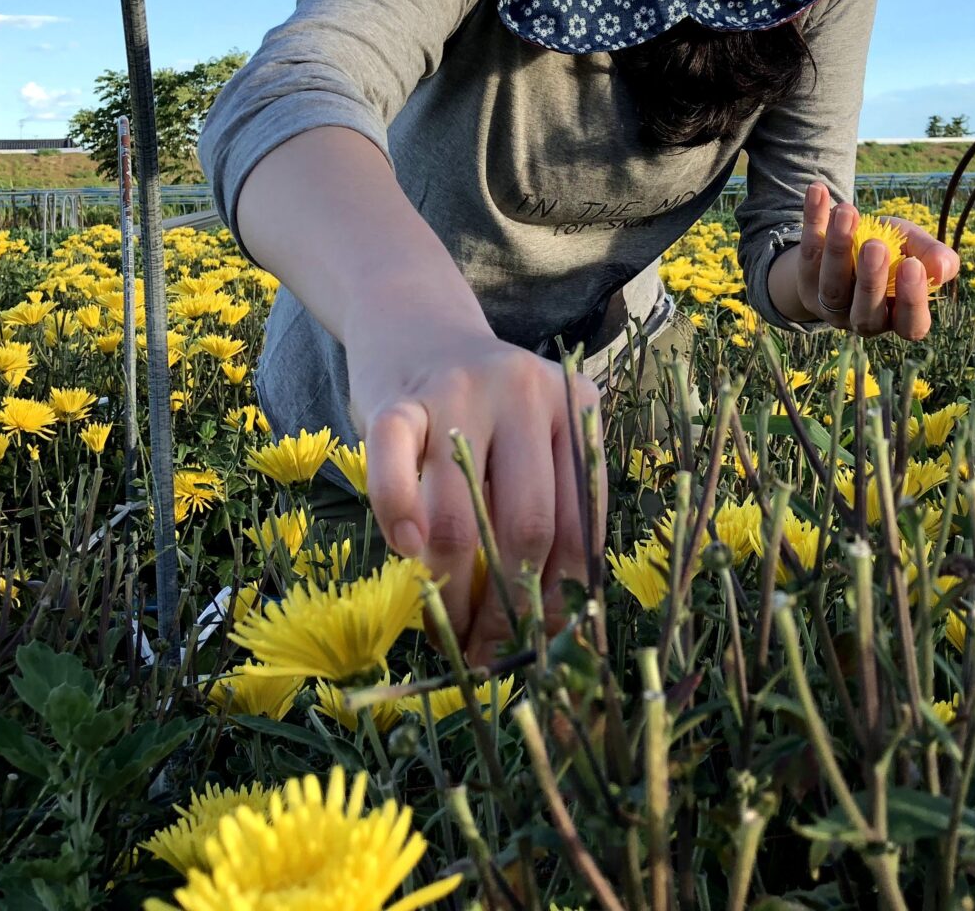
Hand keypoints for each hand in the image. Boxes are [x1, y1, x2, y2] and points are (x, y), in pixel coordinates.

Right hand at [347, 327, 605, 664]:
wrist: (416, 324)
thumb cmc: (485, 410)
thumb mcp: (537, 440)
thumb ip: (552, 507)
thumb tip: (553, 626)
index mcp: (577, 407)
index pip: (581, 522)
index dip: (560, 596)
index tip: (540, 643)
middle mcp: (526, 392)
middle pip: (526, 524)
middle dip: (506, 604)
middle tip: (486, 651)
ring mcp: (459, 391)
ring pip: (458, 513)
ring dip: (449, 585)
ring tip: (444, 623)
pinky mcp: (397, 398)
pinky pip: (393, 470)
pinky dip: (398, 520)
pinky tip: (406, 551)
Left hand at [791, 182, 961, 339]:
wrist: (849, 246)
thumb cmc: (893, 252)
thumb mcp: (915, 249)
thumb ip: (933, 256)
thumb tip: (943, 266)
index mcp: (899, 317)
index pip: (910, 324)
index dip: (912, 300)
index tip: (912, 265)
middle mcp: (864, 320)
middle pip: (866, 314)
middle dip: (871, 279)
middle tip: (876, 245)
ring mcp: (831, 306)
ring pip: (832, 287)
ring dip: (838, 248)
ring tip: (848, 211)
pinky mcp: (806, 281)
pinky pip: (808, 253)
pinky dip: (813, 220)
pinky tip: (818, 191)